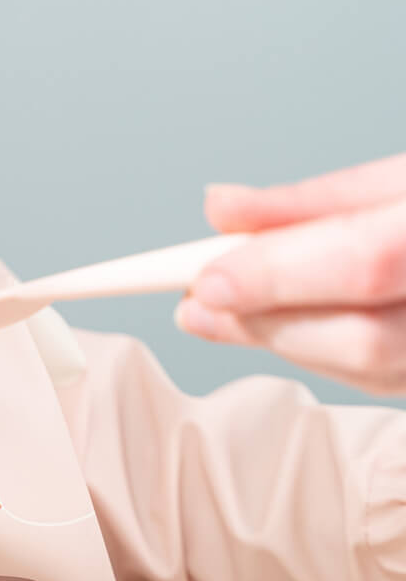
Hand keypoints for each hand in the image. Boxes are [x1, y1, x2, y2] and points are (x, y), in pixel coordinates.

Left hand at [174, 153, 405, 394]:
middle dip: (269, 320)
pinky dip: (325, 355)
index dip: (279, 274)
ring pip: (372, 369)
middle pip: (364, 336)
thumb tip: (219, 209)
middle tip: (196, 301)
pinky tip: (289, 329)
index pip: (369, 260)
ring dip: (285, 342)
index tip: (202, 280)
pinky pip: (385, 380)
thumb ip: (316, 200)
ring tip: (221, 313)